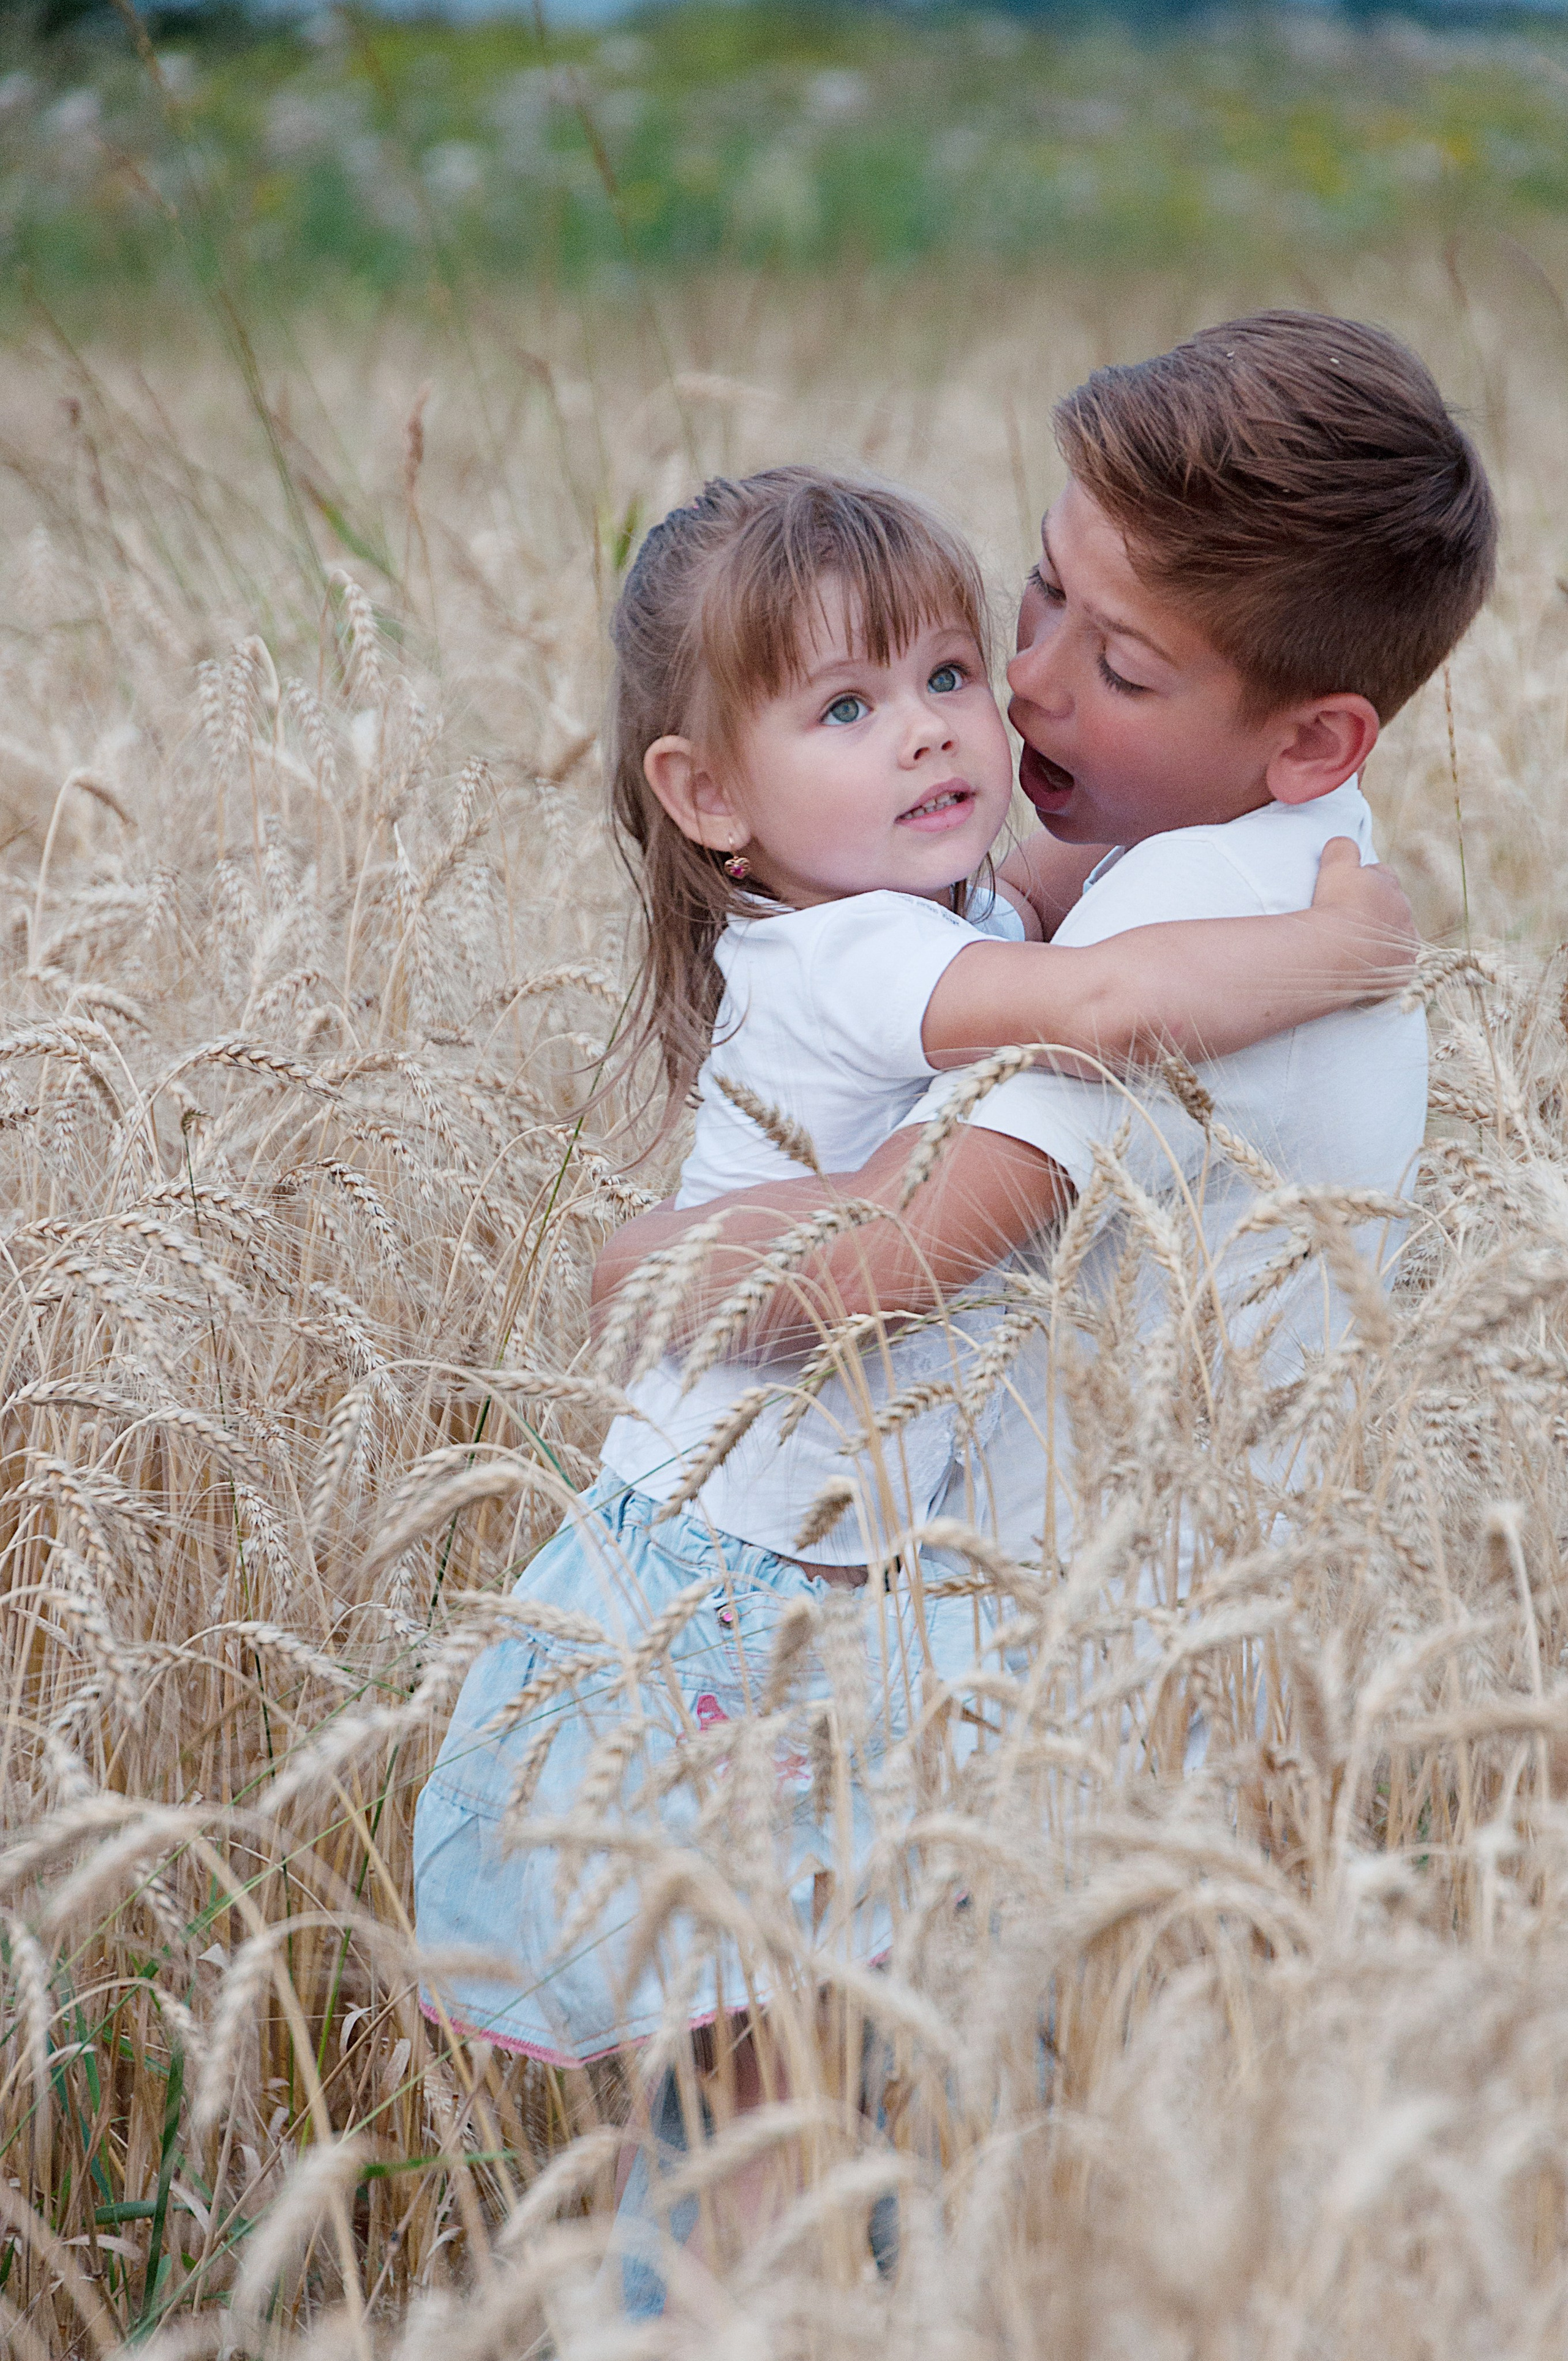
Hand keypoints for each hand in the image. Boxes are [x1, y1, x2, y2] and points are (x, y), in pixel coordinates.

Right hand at [1308, 837, 1417, 999]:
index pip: (1382, 875)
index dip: (1365, 880)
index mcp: (1388, 885)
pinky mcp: (1402, 973)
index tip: (1349, 890)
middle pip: (1393, 906)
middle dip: (1378, 910)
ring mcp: (1405, 945)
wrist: (1338, 952)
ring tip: (1358, 948)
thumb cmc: (1335, 907)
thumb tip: (1344, 843)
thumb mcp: (1334, 868)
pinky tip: (1365, 970)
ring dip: (1383, 940)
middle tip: (1352, 920)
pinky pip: (1396, 969)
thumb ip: (1341, 849)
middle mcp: (1403, 913)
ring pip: (1398, 938)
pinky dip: (1384, 967)